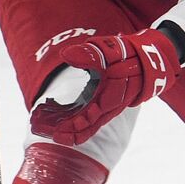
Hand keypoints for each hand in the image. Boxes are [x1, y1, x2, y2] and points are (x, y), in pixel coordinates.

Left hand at [30, 29, 181, 145]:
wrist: (149, 59)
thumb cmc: (130, 55)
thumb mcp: (111, 51)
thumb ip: (89, 54)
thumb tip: (67, 55)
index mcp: (108, 101)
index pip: (84, 124)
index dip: (64, 130)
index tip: (47, 131)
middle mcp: (104, 108)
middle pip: (78, 127)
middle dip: (57, 128)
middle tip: (35, 125)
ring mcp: (101, 105)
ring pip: (77, 121)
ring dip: (58, 121)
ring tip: (38, 117)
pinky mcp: (98, 100)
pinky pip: (79, 112)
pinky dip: (64, 112)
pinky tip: (49, 106)